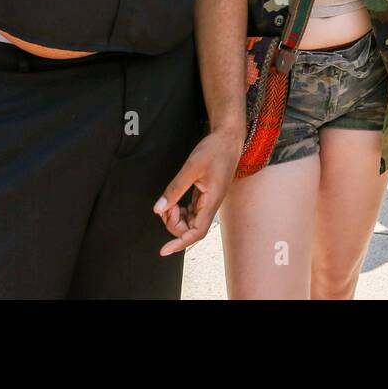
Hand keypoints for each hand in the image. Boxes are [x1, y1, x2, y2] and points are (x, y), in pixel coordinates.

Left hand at [153, 128, 241, 256]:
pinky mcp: (205, 194)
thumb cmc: (215, 149)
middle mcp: (211, 204)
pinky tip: (173, 201)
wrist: (228, 138)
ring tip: (168, 203)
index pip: (196, 232)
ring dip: (176, 218)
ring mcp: (209, 200)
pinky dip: (179, 210)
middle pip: (191, 228)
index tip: (164, 249)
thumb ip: (175, 189)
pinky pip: (191, 211)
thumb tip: (159, 209)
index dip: (180, 243)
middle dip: (174, 224)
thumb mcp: (192, 167)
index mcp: (212, 201)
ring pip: (190, 220)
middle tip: (164, 207)